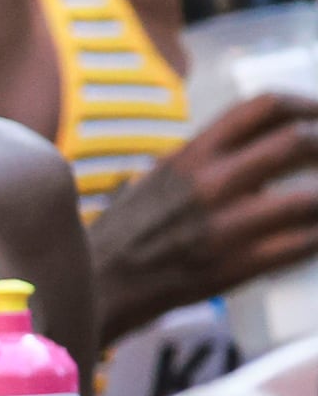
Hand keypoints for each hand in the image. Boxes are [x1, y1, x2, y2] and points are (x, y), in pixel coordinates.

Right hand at [92, 93, 317, 343]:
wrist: (98, 290)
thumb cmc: (124, 238)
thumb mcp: (157, 181)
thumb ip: (206, 161)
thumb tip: (254, 150)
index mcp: (191, 156)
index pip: (262, 108)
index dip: (305, 105)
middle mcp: (209, 183)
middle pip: (297, 141)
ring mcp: (223, 226)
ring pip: (309, 197)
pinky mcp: (234, 266)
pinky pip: (301, 244)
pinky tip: (316, 236)